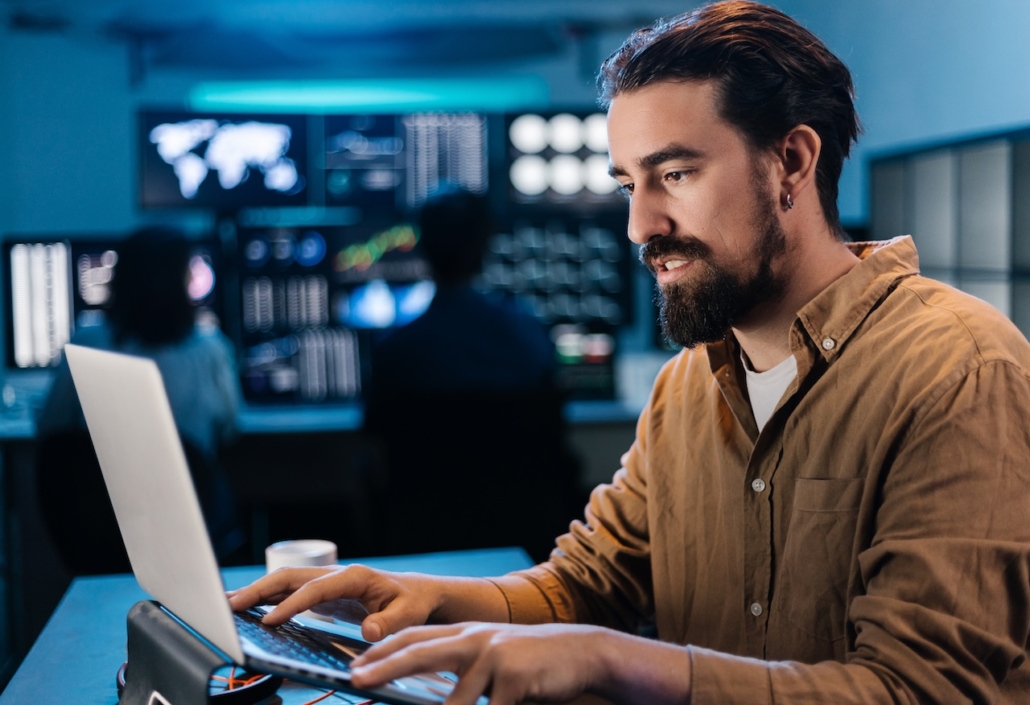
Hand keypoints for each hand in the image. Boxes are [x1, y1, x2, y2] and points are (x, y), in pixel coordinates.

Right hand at [226, 565, 506, 641]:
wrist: (419, 594)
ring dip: (258, 592)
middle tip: (230, 605)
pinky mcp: (325, 594)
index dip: (292, 604)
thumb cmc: (414, 602)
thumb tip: (369, 631)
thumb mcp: (408, 614)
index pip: (315, 589)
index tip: (271, 620)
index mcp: (354, 577)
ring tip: (228, 604)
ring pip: (286, 582)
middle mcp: (337, 575)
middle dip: (260, 590)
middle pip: (291, 577)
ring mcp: (328, 583)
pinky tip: (250, 609)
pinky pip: (291, 593)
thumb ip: (389, 623)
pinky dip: (269, 599)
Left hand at [350, 622, 693, 704]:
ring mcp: (495, 656)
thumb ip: (461, 670)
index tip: (356, 666)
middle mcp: (475, 639)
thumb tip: (424, 694)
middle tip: (357, 680)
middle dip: (385, 667)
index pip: (414, 637)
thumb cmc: (531, 663)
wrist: (581, 652)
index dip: (382, 650)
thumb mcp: (491, 658)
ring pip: (456, 701)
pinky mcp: (514, 678)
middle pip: (420, 652)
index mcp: (465, 633)